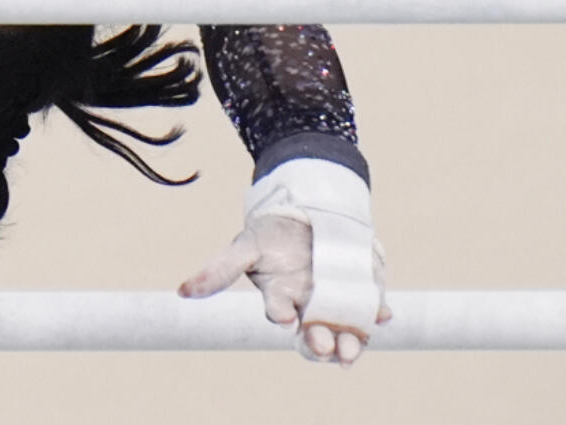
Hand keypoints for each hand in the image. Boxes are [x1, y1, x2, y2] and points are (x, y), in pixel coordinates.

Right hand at [179, 159, 388, 365]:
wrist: (308, 215)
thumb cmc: (272, 235)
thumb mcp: (245, 246)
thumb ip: (218, 270)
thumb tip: (182, 292)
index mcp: (280, 297)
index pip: (279, 312)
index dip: (281, 314)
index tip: (285, 315)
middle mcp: (309, 305)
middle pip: (314, 332)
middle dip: (319, 343)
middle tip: (325, 345)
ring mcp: (336, 301)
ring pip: (343, 330)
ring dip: (350, 343)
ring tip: (351, 350)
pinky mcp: (361, 292)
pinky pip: (371, 309)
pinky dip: (378, 313)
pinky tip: (383, 314)